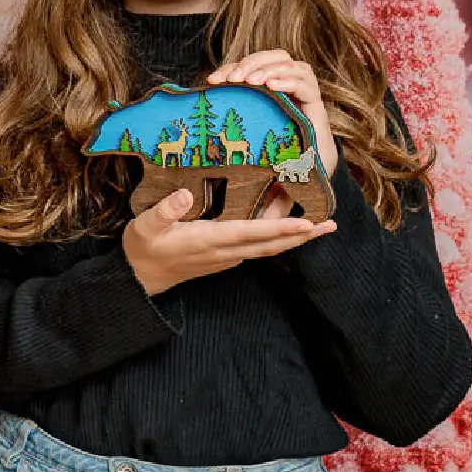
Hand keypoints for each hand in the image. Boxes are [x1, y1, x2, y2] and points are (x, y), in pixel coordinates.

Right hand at [123, 188, 335, 295]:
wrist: (140, 277)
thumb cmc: (143, 247)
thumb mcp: (145, 226)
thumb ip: (165, 211)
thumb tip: (186, 194)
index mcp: (207, 240)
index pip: (249, 233)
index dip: (279, 228)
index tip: (306, 224)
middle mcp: (224, 252)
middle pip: (270, 245)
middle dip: (301, 236)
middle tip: (331, 225)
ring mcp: (227, 257)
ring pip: (268, 247)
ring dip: (295, 238)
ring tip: (320, 224)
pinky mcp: (226, 256)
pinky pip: (258, 247)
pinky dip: (277, 238)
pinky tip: (288, 227)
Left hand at [208, 51, 336, 175]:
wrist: (307, 158)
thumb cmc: (275, 136)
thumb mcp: (252, 117)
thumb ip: (237, 102)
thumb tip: (205, 93)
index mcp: (276, 78)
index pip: (254, 62)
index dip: (232, 66)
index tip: (212, 80)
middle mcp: (292, 78)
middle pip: (276, 56)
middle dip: (251, 63)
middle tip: (233, 78)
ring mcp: (306, 88)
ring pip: (291, 66)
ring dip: (268, 70)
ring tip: (251, 81)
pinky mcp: (316, 102)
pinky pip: (305, 85)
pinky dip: (288, 82)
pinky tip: (271, 87)